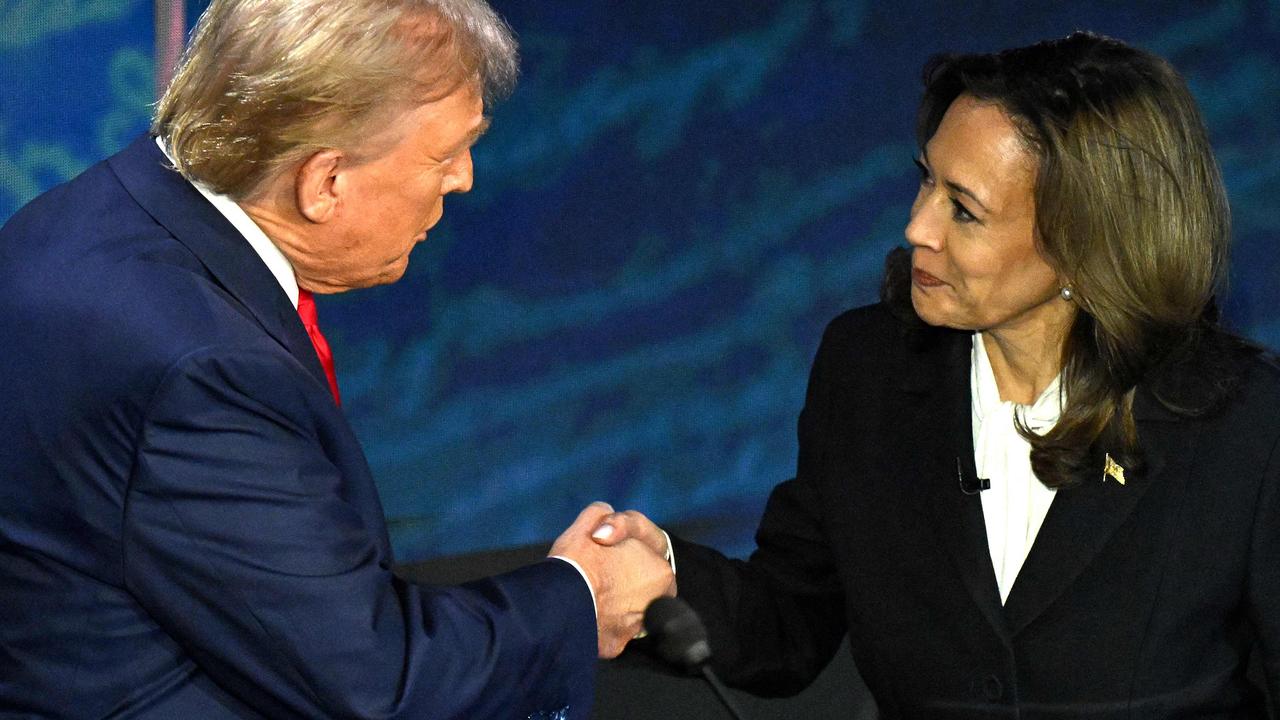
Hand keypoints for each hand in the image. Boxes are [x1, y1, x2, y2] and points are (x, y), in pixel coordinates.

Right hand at [550, 503, 675, 657]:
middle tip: (596, 577)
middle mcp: (657, 603)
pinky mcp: (617, 646)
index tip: (605, 558)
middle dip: (621, 584)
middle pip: (639, 590)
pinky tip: (584, 615)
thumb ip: (605, 516)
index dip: (624, 557)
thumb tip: (605, 517)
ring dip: (611, 606)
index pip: (647, 563)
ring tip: (589, 595)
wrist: (559, 604)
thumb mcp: (590, 523)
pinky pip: (609, 633)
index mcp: (660, 572)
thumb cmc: (579, 562)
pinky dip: (599, 626)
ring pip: (625, 613)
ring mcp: (637, 628)